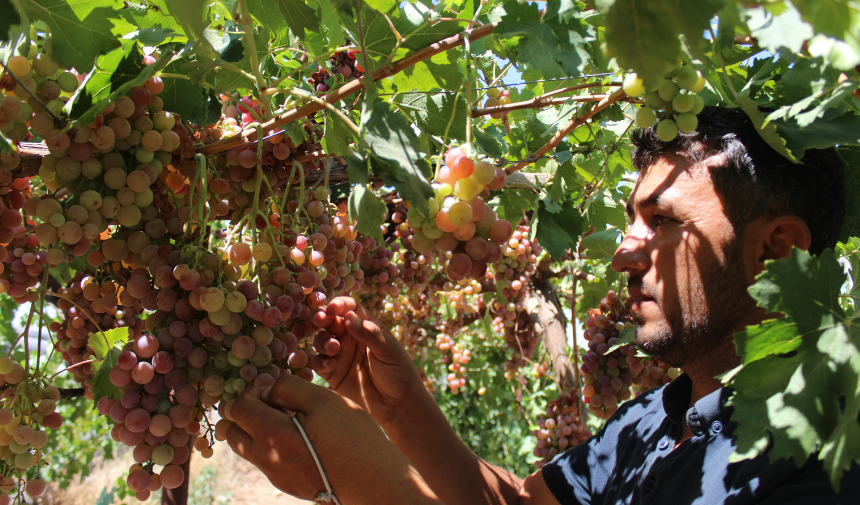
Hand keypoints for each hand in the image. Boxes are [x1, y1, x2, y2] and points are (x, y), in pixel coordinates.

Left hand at [226, 374, 438, 504]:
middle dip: (247, 412)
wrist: (374, 480)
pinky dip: (274, 444)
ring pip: (249, 448)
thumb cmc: (352, 437)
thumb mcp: (323, 400)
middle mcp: (268, 460)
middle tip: (275, 403)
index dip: (253, 392)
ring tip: (290, 419)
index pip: (238, 408)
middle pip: (234, 433)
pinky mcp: (289, 484)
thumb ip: (289, 388)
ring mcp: (277, 476)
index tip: (276, 389)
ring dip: (259, 429)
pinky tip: (304, 437)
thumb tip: (268, 389)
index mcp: (273, 437)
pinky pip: (268, 461)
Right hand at [309, 296, 425, 427]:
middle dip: (322, 318)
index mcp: (366, 326)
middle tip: (320, 320)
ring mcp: (340, 355)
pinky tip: (331, 366)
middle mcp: (350, 337)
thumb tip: (348, 316)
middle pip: (329, 320)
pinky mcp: (332, 373)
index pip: (349, 308)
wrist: (397, 404)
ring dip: (322, 340)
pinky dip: (320, 361)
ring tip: (333, 349)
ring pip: (320, 340)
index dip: (339, 304)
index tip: (333, 308)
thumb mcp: (388, 350)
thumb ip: (369, 333)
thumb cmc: (398, 372)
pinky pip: (318, 362)